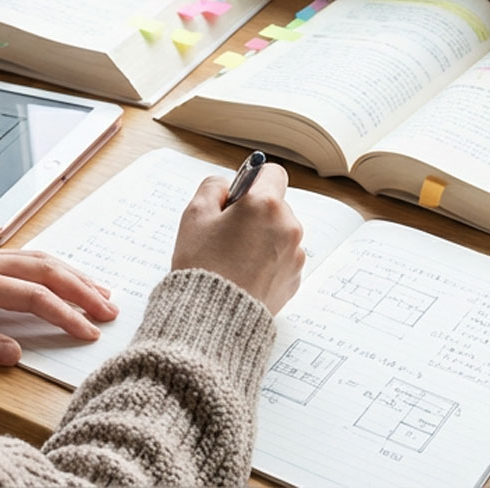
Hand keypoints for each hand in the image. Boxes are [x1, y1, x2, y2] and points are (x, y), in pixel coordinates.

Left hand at [0, 247, 119, 364]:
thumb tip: (16, 352)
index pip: (33, 296)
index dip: (65, 314)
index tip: (89, 332)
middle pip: (46, 269)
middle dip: (82, 290)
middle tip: (110, 311)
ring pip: (41, 259)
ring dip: (75, 275)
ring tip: (102, 293)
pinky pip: (29, 257)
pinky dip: (56, 268)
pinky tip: (69, 278)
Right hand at [171, 162, 306, 312]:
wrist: (213, 318)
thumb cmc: (202, 265)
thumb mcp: (195, 215)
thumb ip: (213, 187)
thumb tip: (227, 186)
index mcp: (265, 204)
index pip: (272, 172)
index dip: (252, 180)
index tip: (238, 195)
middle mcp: (288, 226)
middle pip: (275, 205)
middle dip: (254, 212)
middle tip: (227, 232)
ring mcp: (295, 254)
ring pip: (279, 232)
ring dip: (262, 237)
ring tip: (233, 258)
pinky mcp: (294, 278)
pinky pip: (282, 258)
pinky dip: (267, 261)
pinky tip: (244, 274)